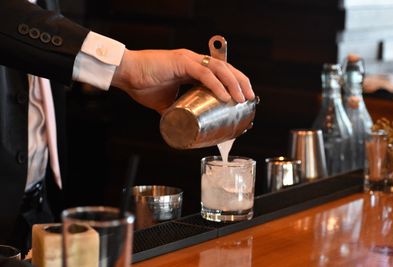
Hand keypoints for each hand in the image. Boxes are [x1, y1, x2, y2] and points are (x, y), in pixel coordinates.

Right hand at [111, 49, 254, 112]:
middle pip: (226, 68)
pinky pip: (204, 73)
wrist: (126, 74)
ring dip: (234, 83)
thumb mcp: (164, 103)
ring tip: (242, 98)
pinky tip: (225, 95)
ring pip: (219, 69)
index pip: (220, 72)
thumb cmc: (142, 84)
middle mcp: (194, 60)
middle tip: (250, 98)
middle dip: (241, 82)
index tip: (243, 98)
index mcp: (192, 67)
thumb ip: (175, 110)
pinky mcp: (181, 62)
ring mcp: (188, 59)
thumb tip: (181, 125)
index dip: (234, 83)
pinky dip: (217, 84)